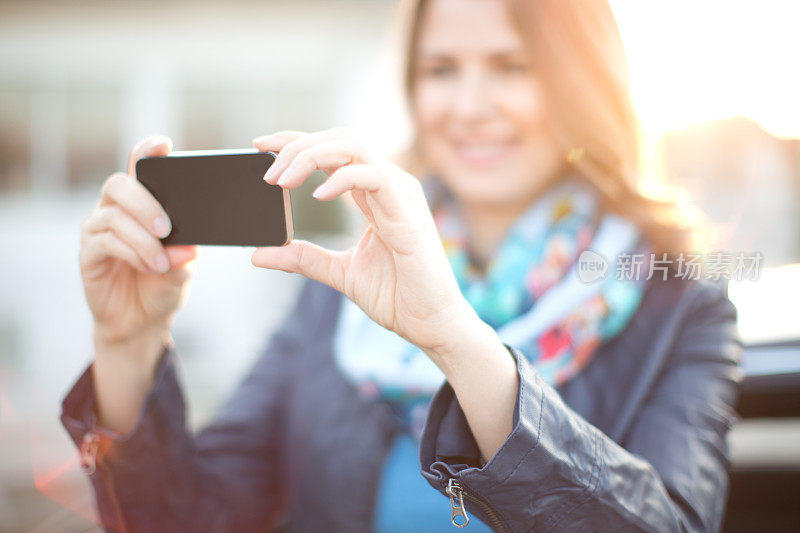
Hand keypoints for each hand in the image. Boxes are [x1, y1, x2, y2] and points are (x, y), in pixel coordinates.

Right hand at [79, 135, 198, 345]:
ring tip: (162, 262)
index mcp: (141, 203)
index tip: (163, 143)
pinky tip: (149, 266)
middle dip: (145, 202)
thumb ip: (186, 256)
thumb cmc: (163, 285)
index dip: (147, 151)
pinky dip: (132, 253)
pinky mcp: (89, 253)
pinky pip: (105, 242)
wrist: (142, 321)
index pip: (140, 168)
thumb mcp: (183, 269)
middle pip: (119, 184)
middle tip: (168, 228)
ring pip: (113, 215)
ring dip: (143, 238)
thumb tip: (188, 247)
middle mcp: (115, 209)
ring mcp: (98, 230)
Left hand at [251, 128, 478, 356]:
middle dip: (297, 145)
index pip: (333, 149)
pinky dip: (341, 178)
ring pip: (354, 147)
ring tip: (282, 180)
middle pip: (340, 138)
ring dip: (311, 156)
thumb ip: (303, 258)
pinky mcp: (408, 213)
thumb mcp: (339, 272)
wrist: (430, 324)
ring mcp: (401, 195)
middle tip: (266, 172)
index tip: (260, 147)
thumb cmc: (398, 296)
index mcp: (375, 193)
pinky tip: (317, 195)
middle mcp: (389, 186)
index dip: (296, 141)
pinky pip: (374, 176)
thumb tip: (259, 255)